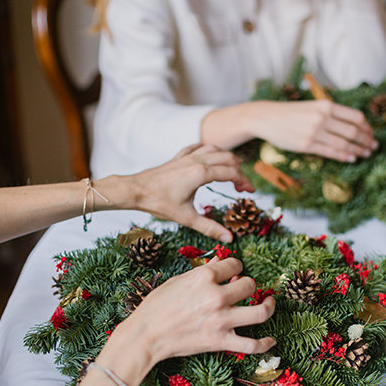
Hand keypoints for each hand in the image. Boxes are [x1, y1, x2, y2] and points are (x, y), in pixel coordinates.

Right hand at [98, 258, 275, 384]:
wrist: (145, 335)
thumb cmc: (155, 307)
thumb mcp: (177, 281)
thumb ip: (201, 273)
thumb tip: (218, 264)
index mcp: (204, 277)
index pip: (235, 265)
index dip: (236, 267)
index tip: (234, 272)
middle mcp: (217, 296)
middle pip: (250, 284)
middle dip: (249, 284)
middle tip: (245, 288)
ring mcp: (222, 320)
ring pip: (260, 312)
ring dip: (269, 306)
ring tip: (269, 303)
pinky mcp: (221, 341)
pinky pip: (252, 345)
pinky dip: (265, 344)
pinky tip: (271, 340)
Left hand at [105, 144, 253, 240]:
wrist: (136, 190)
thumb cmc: (159, 203)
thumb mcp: (186, 218)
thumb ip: (209, 228)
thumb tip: (229, 239)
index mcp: (201, 173)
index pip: (231, 173)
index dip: (244, 181)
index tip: (250, 192)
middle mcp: (196, 160)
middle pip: (227, 158)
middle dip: (239, 171)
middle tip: (243, 187)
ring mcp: (187, 156)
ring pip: (214, 149)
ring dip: (227, 158)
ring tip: (233, 171)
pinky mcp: (179, 157)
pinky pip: (199, 146)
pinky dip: (209, 150)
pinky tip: (210, 155)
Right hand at [250, 100, 376, 161]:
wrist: (267, 118)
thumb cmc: (291, 113)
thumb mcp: (313, 106)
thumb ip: (330, 113)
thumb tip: (351, 124)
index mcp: (326, 106)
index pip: (355, 117)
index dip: (367, 127)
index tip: (371, 134)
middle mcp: (322, 118)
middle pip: (353, 131)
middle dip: (366, 140)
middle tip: (373, 146)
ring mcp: (315, 132)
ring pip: (344, 143)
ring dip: (358, 150)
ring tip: (366, 154)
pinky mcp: (307, 145)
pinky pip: (331, 152)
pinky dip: (344, 156)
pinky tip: (352, 158)